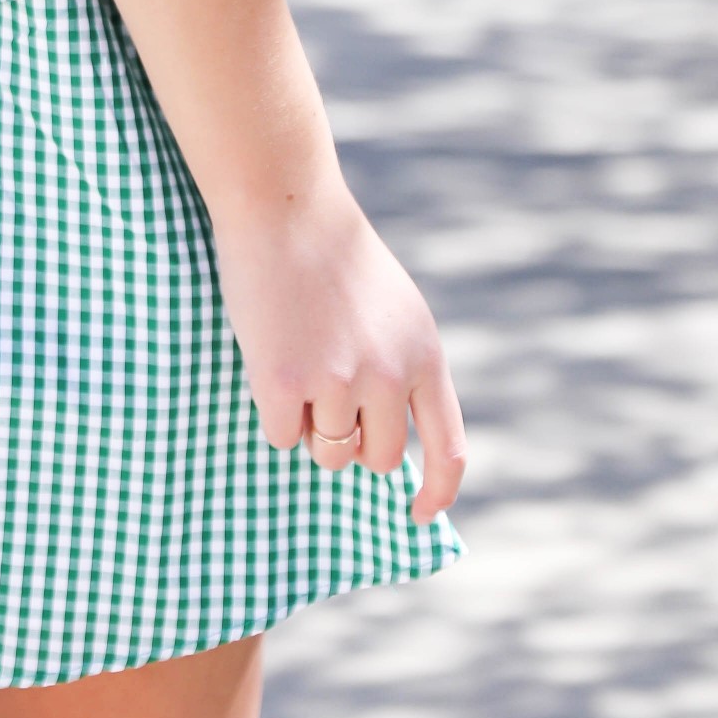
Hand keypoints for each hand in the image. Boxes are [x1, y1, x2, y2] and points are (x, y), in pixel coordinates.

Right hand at [210, 176, 466, 522]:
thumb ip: (402, 370)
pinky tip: (269, 359)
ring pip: (327, 452)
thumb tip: (388, 445)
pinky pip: (282, 436)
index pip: (448, 450)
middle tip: (324, 391)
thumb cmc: (333, 254)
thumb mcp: (394, 310)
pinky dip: (273, 412)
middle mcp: (390, 375)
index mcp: (425, 355)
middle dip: (350, 442)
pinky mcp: (287, 383)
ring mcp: (338, 381)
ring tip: (297, 363)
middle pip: (376, 458)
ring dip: (310, 426)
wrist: (284, 204)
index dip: (437, 491)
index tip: (418, 513)